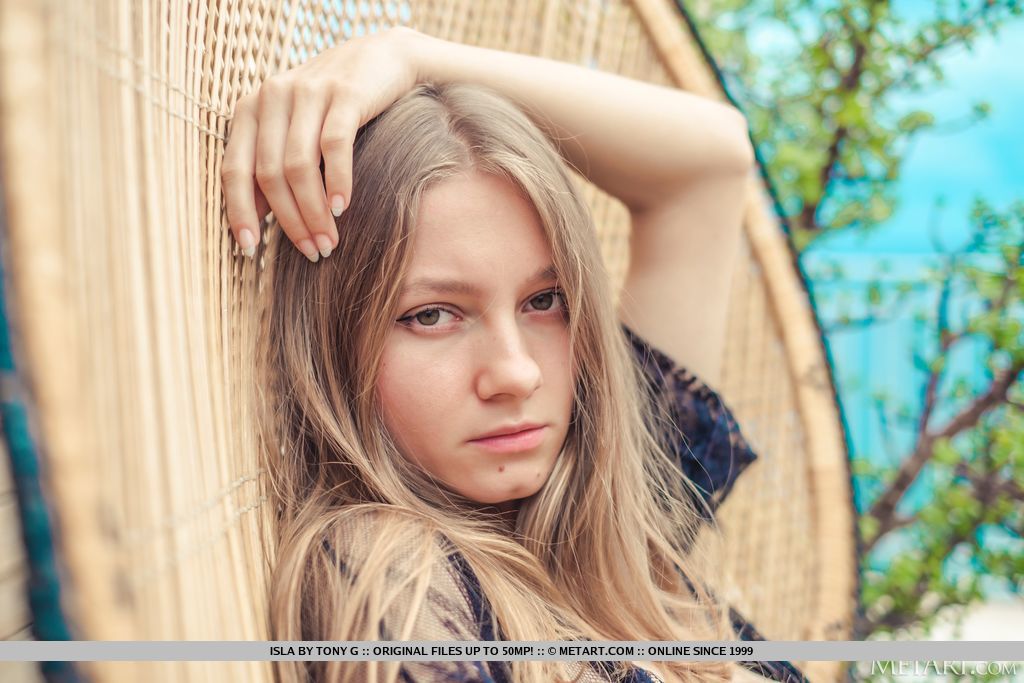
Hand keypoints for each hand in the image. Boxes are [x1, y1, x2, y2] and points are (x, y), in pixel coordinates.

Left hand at [222, 26, 422, 261]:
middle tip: (312, 252)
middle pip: (270, 174)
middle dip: (290, 222)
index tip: (250, 250)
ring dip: (314, 212)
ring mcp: (308, 92)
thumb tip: (255, 218)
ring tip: (330, 241)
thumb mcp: (295, 128)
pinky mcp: (344, 93)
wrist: (383, 58)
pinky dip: (337, 182)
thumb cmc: (335, 105)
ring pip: (299, 166)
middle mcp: (272, 96)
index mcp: (251, 109)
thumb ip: (272, 163)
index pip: (235, 169)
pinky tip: (343, 208)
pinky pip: (334, 146)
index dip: (239, 212)